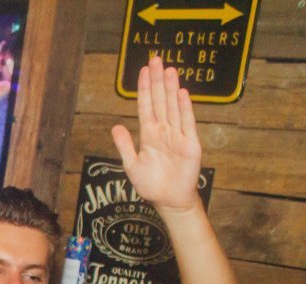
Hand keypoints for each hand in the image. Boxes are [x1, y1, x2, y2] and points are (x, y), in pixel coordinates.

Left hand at [110, 57, 202, 213]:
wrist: (169, 200)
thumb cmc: (151, 184)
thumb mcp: (132, 165)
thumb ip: (124, 145)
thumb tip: (115, 126)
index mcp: (149, 135)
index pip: (146, 107)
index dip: (144, 89)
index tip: (143, 71)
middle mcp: (164, 131)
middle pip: (160, 101)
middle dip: (157, 81)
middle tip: (156, 59)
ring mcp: (177, 136)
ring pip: (173, 107)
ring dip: (170, 89)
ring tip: (169, 69)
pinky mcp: (190, 144)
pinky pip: (187, 123)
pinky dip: (184, 108)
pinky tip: (181, 92)